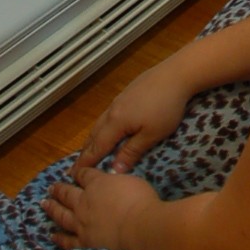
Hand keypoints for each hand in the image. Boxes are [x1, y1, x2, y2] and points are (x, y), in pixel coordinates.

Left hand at [44, 163, 155, 249]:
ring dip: (52, 208)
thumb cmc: (140, 200)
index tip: (74, 174)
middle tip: (51, 188)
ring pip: (61, 214)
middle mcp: (84, 201)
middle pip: (67, 193)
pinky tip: (53, 235)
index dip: (78, 174)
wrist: (139, 225)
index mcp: (97, 183)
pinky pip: (68, 240)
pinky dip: (59, 238)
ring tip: (44, 204)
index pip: (84, 175)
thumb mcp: (131, 180)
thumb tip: (113, 178)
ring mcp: (81, 222)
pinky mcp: (84, 240)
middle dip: (58, 189)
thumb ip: (118, 180)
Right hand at [74, 61, 192, 175]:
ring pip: (99, 124)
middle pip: (94, 135)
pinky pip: (107, 116)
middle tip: (76, 167)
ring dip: (92, 139)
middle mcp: (112, 111)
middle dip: (85, 152)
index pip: (97, 147)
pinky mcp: (126, 94)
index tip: (73, 175)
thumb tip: (113, 171)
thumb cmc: (166, 107)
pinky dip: (101, 128)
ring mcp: (118, 100)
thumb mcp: (151, 135)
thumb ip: (131, 152)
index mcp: (116, 122)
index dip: (86, 162)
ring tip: (88, 151)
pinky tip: (106, 130)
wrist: (175, 75)